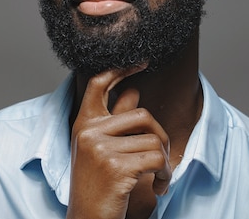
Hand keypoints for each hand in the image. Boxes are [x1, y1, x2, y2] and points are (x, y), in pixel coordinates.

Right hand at [66, 67, 171, 218]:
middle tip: (161, 158)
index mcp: (83, 124)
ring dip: (164, 162)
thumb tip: (134, 91)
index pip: (99, 83)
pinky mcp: (115, 166)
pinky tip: (160, 187)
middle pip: (141, 114)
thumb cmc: (97, 186)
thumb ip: (116, 121)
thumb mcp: (101, 149)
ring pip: (153, 140)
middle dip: (161, 136)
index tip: (140, 62)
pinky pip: (156, 158)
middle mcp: (88, 131)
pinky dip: (165, 174)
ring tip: (159, 178)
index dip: (121, 68)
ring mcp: (100, 148)